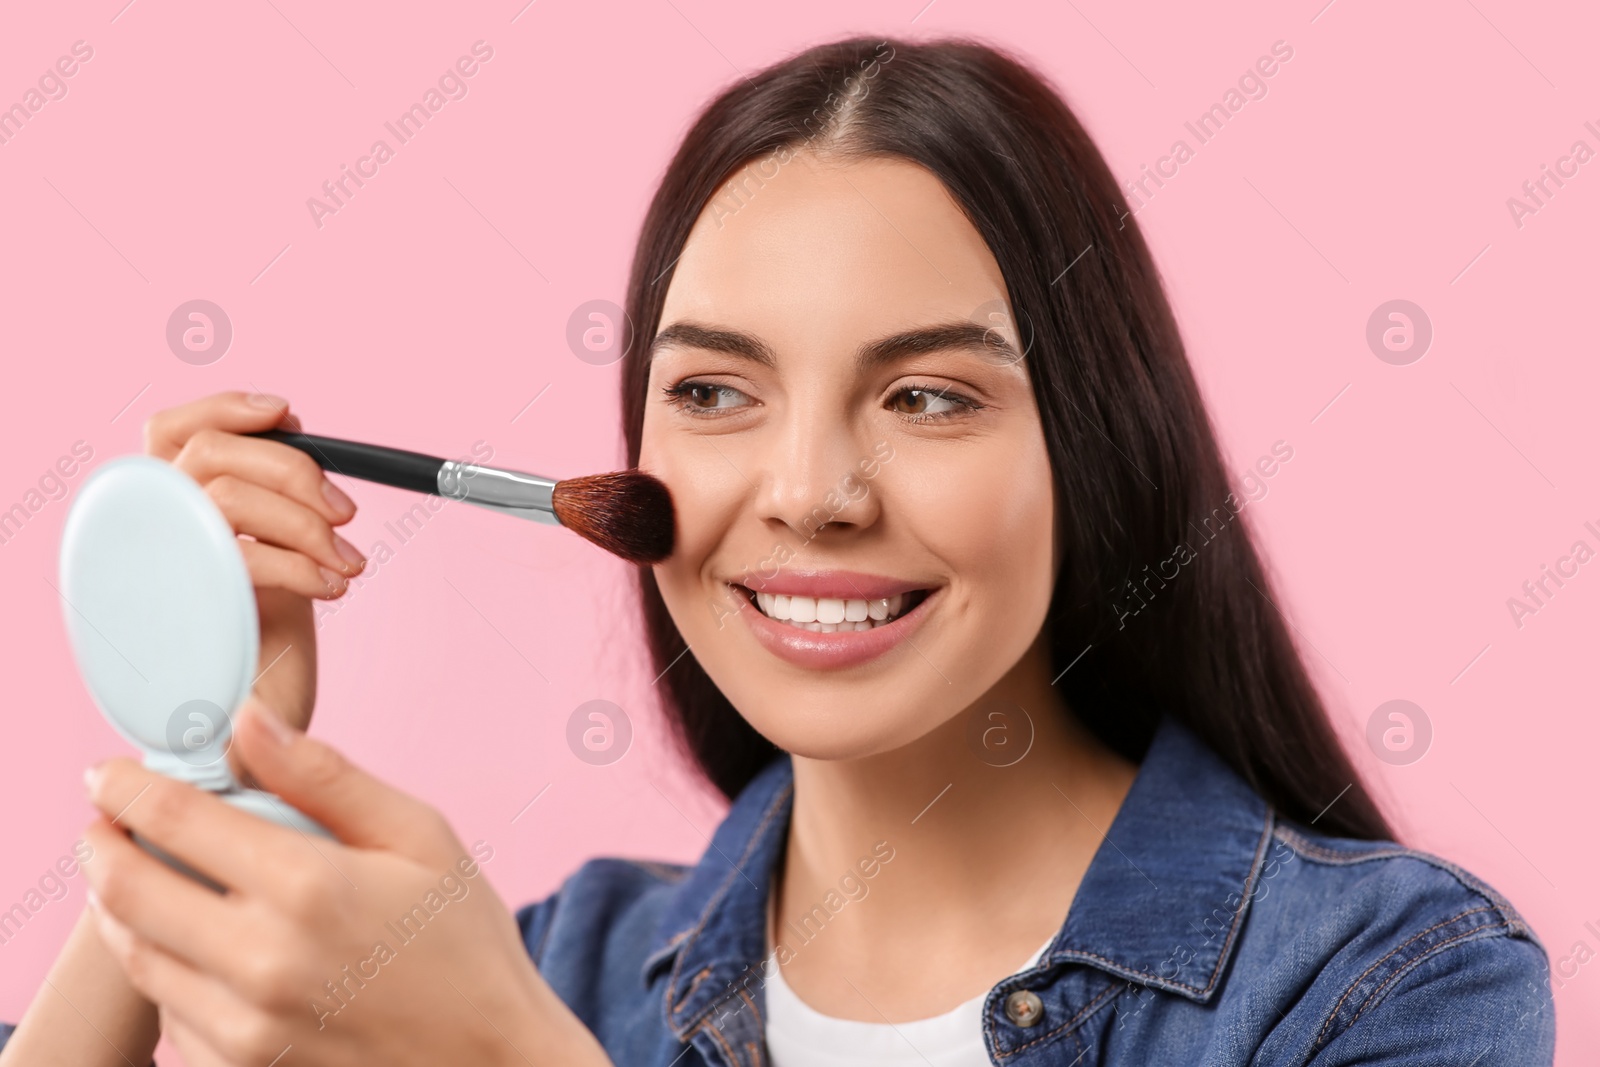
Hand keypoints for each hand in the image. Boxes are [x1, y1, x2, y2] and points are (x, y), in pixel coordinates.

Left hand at [80, 700, 610, 1066]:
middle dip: (101, 844)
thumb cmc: (462, 939)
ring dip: (118, 907)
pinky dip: (162, 969)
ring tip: (136, 876)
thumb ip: (325, 776)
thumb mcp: (418, 834)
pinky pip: (167, 1012)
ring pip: (136, 955)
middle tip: (105, 823)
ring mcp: (246, 1024)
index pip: (174, 818)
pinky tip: (190, 946)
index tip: (106, 774)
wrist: (489, 1057)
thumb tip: (246, 722)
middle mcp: (263, 958)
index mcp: (308, 884)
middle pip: (127, 889)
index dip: (124, 787)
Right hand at [144, 391, 365, 746]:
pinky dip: (301, 565)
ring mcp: (158, 568)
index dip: (228, 408)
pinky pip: (239, 557)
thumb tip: (296, 435)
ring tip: (347, 563)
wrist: (257, 731)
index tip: (293, 415)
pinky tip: (333, 588)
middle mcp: (149, 532)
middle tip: (346, 515)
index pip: (170, 428)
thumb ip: (269, 500)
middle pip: (209, 452)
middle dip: (293, 471)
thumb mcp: (275, 554)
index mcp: (167, 511)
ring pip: (225, 497)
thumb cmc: (267, 640)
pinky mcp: (180, 608)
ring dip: (304, 523)